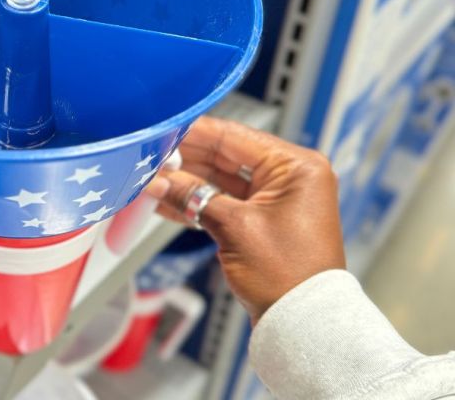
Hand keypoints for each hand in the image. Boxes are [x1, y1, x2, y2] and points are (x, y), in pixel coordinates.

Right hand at [145, 116, 344, 324]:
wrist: (303, 324)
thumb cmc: (289, 278)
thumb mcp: (234, 227)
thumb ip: (192, 196)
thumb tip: (159, 180)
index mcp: (296, 167)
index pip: (235, 136)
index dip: (194, 132)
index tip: (163, 131)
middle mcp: (290, 177)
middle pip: (226, 155)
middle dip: (185, 159)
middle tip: (151, 159)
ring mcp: (276, 199)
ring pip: (220, 178)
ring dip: (187, 181)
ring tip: (152, 181)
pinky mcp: (262, 219)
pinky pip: (224, 200)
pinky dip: (197, 201)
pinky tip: (167, 201)